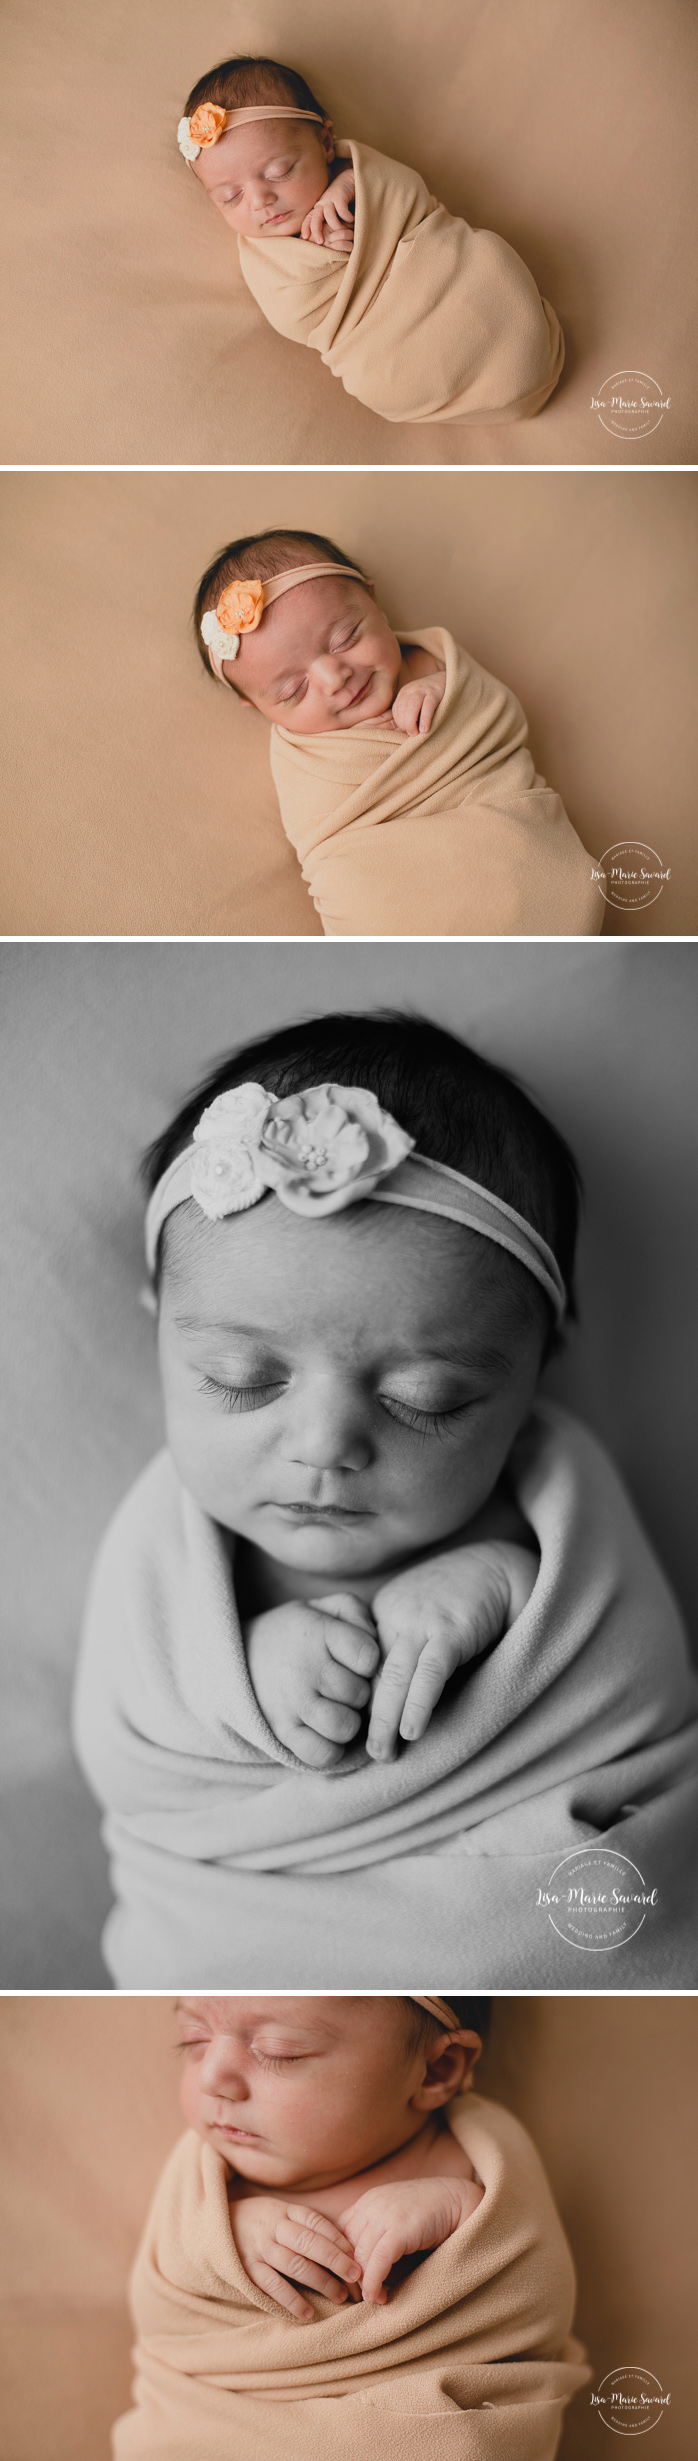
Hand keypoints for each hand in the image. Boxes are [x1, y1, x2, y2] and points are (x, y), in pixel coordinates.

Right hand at [230, 2196, 362, 2321]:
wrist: (214, 2227)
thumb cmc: (259, 2222)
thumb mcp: (279, 2212)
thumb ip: (305, 2225)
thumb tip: (343, 2245)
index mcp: (283, 2211)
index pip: (316, 2222)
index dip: (338, 2238)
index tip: (356, 2255)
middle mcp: (272, 2228)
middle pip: (309, 2243)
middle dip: (335, 2260)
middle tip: (355, 2276)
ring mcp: (259, 2249)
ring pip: (295, 2265)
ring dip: (320, 2281)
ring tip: (340, 2296)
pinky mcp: (246, 2270)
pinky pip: (272, 2286)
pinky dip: (291, 2300)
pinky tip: (307, 2312)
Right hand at [245, 1593, 378, 1767]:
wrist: (236, 1654)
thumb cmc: (296, 1633)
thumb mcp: (322, 1607)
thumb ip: (356, 1612)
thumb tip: (376, 1641)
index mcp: (318, 1632)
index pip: (367, 1655)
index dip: (371, 1661)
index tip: (358, 1660)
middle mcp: (304, 1668)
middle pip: (359, 1693)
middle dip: (361, 1692)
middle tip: (346, 1685)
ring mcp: (292, 1702)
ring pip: (344, 1726)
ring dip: (348, 1721)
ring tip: (338, 1708)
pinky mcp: (282, 1731)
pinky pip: (322, 1754)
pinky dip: (332, 1748)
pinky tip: (327, 1732)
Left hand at [301, 168, 355, 251]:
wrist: (350, 180)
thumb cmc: (343, 200)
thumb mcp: (334, 212)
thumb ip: (329, 222)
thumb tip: (327, 239)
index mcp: (319, 208)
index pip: (309, 219)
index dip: (305, 227)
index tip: (304, 238)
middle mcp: (322, 203)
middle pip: (314, 218)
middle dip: (315, 230)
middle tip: (320, 242)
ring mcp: (330, 199)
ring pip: (329, 216)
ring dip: (337, 226)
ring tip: (345, 230)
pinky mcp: (340, 196)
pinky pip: (342, 211)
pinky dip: (347, 218)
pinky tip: (352, 219)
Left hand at [339, 2177, 476, 2303]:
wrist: (459, 2200)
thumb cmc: (428, 2214)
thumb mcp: (394, 2218)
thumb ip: (375, 2232)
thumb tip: (357, 2266)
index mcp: (367, 2202)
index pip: (337, 2234)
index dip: (338, 2260)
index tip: (345, 2283)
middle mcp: (371, 2206)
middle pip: (344, 2247)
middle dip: (346, 2276)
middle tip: (353, 2297)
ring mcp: (384, 2215)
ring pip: (359, 2256)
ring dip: (361, 2284)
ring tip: (369, 2299)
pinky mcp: (401, 2229)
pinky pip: (377, 2261)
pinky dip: (374, 2282)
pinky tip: (379, 2296)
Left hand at [367, 1541, 537, 1760]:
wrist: (499, 1566)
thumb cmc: (462, 1599)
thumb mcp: (423, 1619)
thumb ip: (407, 1650)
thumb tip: (395, 1703)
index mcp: (384, 1613)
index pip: (365, 1665)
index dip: (362, 1700)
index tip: (360, 1731)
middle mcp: (396, 1615)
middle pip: (374, 1673)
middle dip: (368, 1716)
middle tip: (368, 1752)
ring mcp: (422, 1621)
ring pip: (395, 1675)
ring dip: (385, 1718)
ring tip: (382, 1753)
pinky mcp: (451, 1629)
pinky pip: (430, 1672)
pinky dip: (418, 1703)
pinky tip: (412, 1730)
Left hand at [390, 671, 445, 736]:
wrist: (445, 680)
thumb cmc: (430, 696)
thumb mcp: (416, 700)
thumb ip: (409, 711)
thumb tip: (404, 731)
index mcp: (405, 692)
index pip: (397, 709)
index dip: (400, 723)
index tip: (406, 731)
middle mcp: (411, 689)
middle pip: (402, 708)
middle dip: (404, 724)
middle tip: (412, 734)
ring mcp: (423, 690)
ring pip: (412, 706)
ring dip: (411, 723)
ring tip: (416, 733)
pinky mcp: (435, 693)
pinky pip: (427, 707)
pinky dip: (424, 719)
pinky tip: (425, 729)